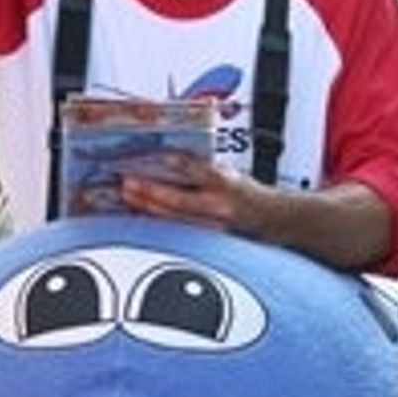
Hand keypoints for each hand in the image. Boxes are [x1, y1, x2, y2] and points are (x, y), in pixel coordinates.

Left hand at [119, 155, 261, 237]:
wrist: (268, 218)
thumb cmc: (244, 191)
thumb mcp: (228, 171)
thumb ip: (201, 167)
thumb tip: (167, 160)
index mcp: (227, 183)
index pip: (201, 171)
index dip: (180, 164)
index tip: (161, 157)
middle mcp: (220, 206)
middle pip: (180, 201)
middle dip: (151, 191)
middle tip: (128, 182)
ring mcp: (212, 226)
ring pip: (175, 218)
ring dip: (148, 207)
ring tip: (128, 195)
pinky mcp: (206, 239)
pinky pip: (177, 228)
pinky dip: (158, 218)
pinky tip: (142, 210)